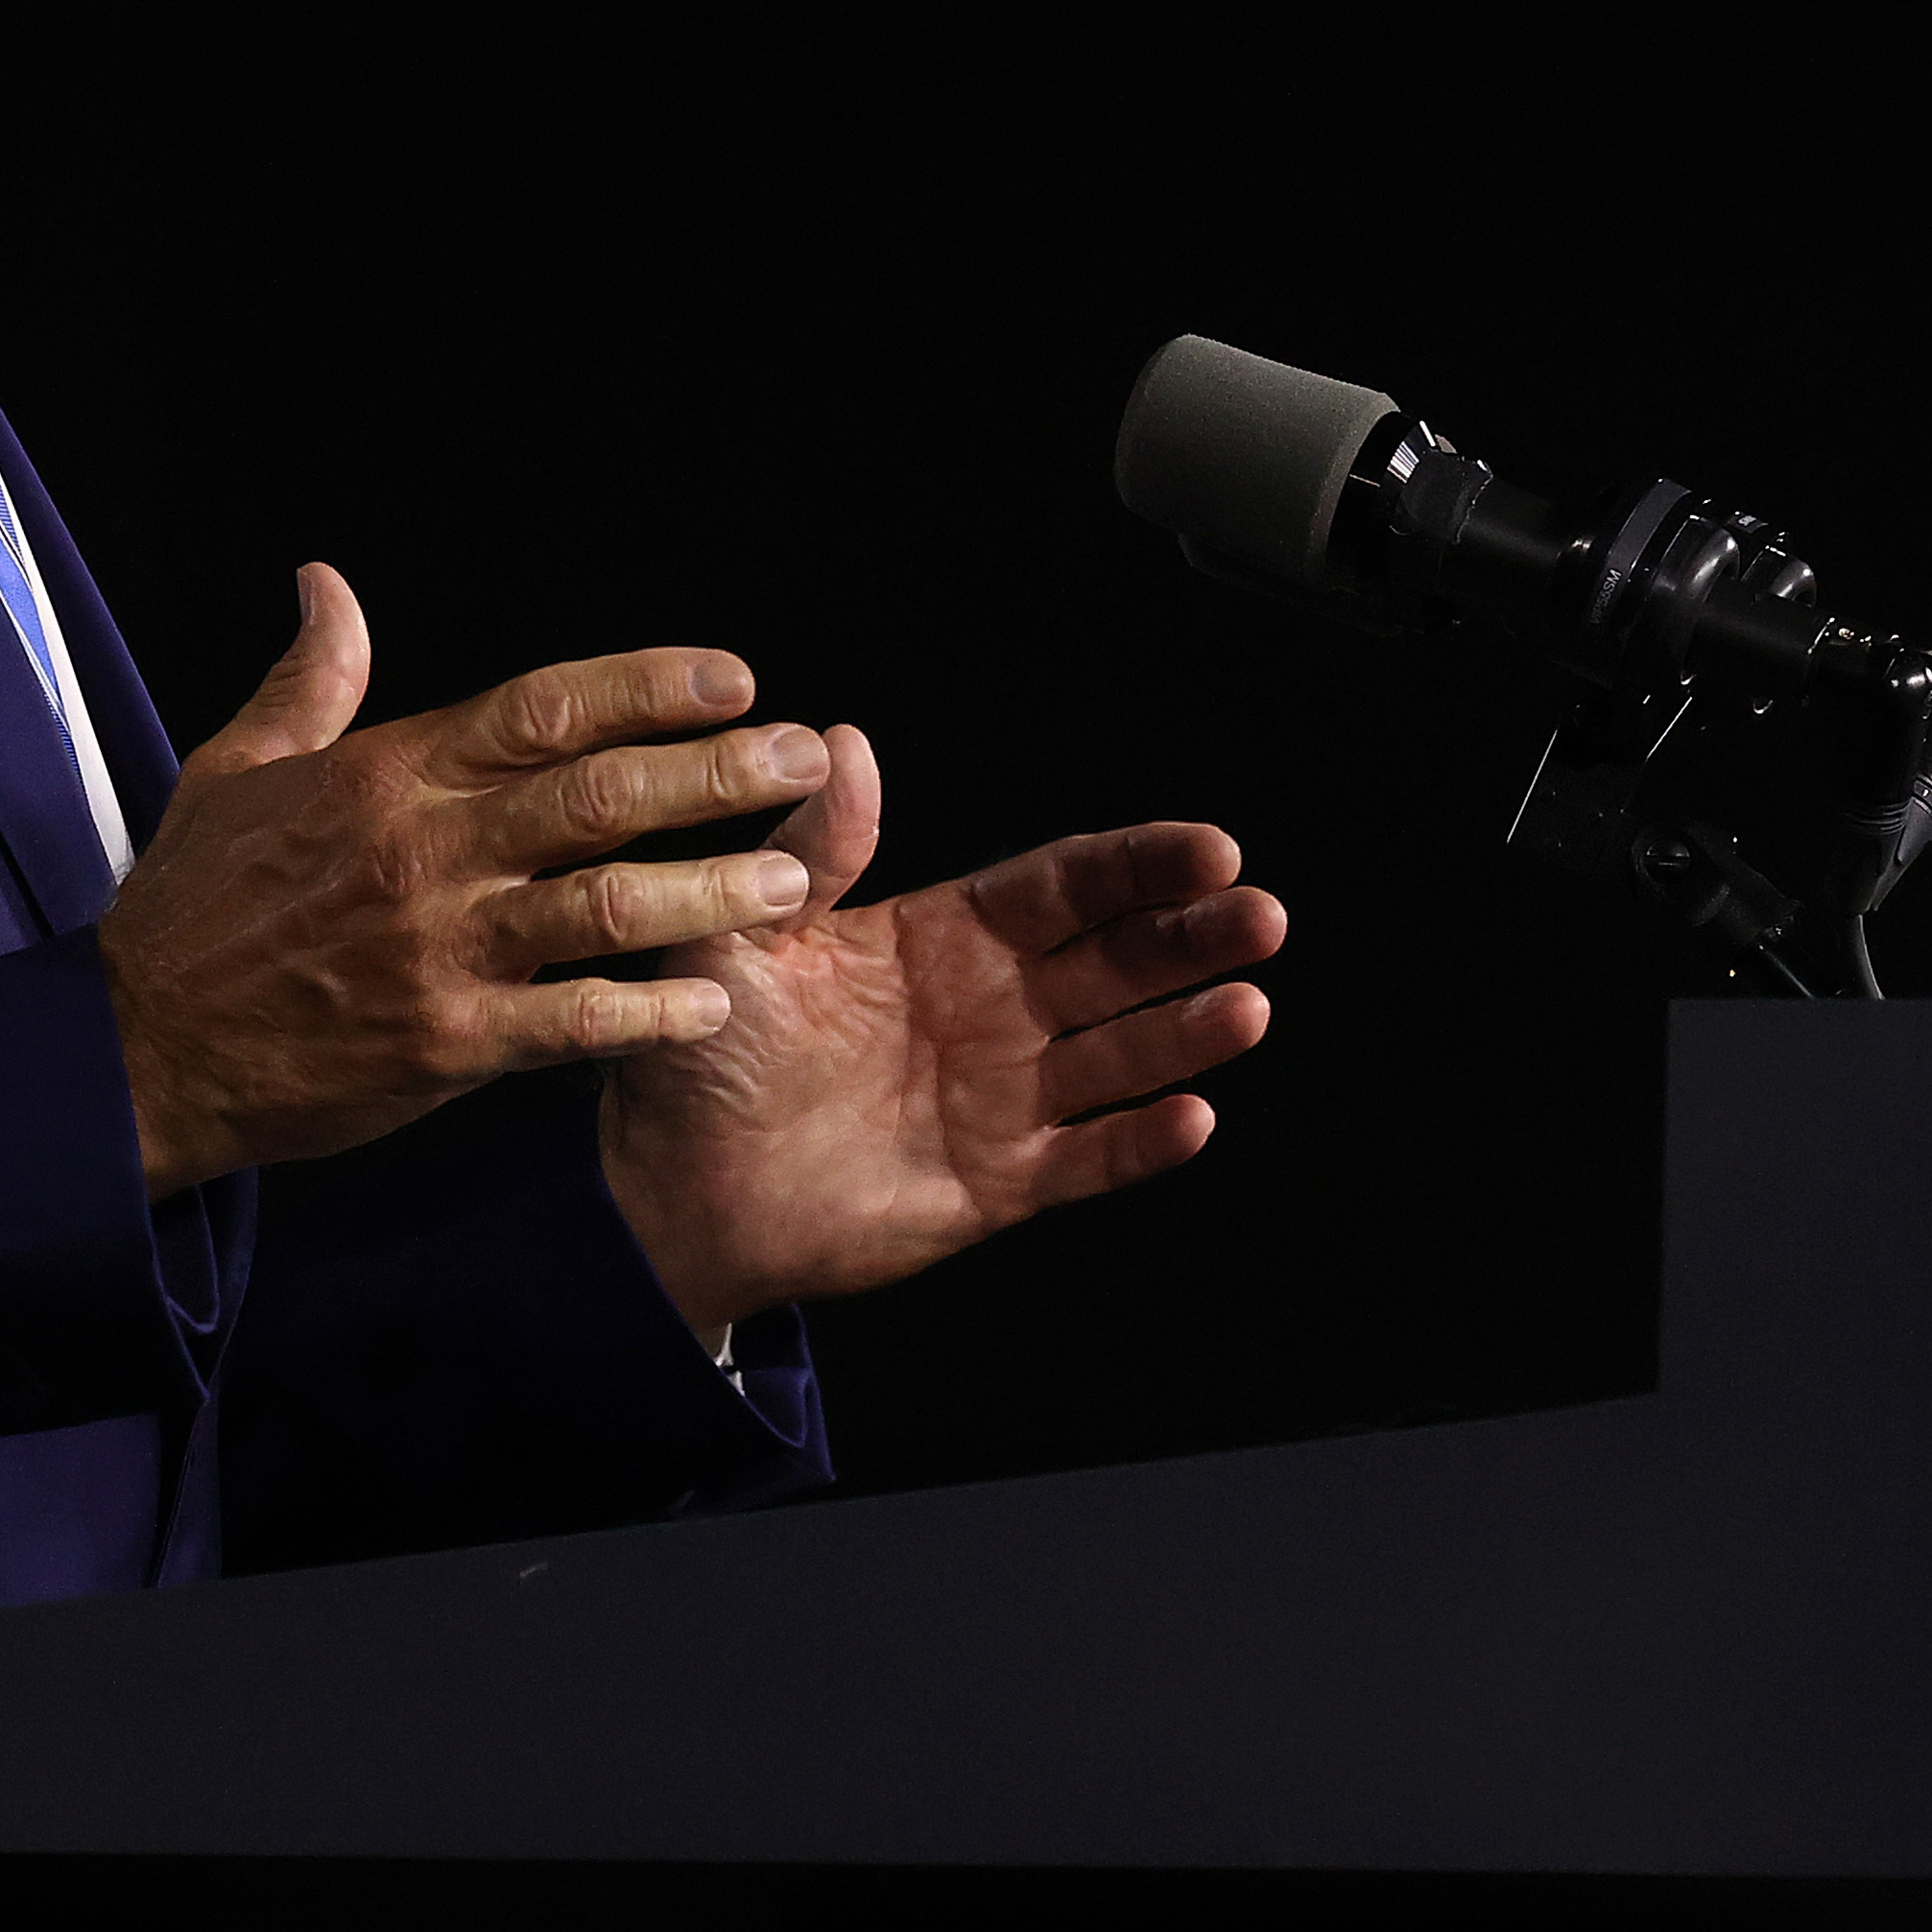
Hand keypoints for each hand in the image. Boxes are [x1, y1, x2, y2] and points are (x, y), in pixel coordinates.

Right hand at [97, 565, 832, 1196]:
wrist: (136, 1048)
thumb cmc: (192, 908)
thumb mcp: (239, 768)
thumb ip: (310, 677)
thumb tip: (327, 581)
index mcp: (390, 773)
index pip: (545, 706)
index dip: (649, 685)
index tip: (733, 678)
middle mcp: (427, 849)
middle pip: (601, 792)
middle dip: (718, 771)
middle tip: (805, 756)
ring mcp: (441, 948)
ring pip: (607, 903)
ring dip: (710, 889)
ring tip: (789, 878)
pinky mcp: (446, 1043)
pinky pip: (573, 1020)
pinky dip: (649, 1010)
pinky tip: (712, 1000)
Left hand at [595, 724, 1283, 1333]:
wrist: (671, 1189)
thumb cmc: (700, 1055)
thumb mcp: (741, 934)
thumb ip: (810, 849)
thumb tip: (844, 741)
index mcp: (942, 937)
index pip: (1061, 888)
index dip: (1137, 867)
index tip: (1209, 847)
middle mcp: (991, 1010)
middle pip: (1113, 963)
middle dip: (1188, 937)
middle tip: (1259, 914)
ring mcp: (1002, 1097)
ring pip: (1118, 1056)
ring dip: (1186, 1032)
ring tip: (1247, 1006)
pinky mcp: (998, 1183)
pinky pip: (1085, 1159)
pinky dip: (1140, 1143)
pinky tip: (1193, 1116)